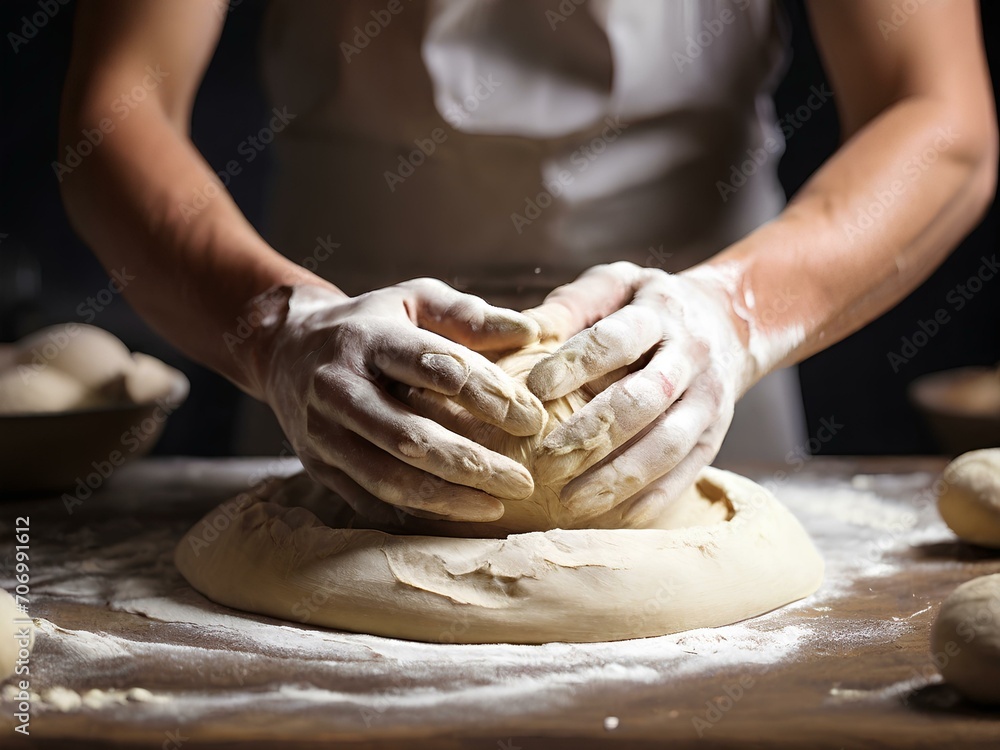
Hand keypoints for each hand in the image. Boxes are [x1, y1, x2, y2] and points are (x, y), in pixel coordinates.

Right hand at [237, 280, 546, 522]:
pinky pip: (370, 499)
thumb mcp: (412, 299)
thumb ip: (468, 314)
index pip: (435, 367)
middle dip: (471, 462)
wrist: (284, 349)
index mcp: (368, 338)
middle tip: (523, 479)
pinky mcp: (317, 466)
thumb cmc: (368, 322)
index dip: (489, 394)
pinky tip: (456, 515)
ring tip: (497, 506)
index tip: (533, 419)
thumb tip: (531, 331)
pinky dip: (416, 512)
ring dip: (447, 497)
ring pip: (388, 477)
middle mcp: (338, 386)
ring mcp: (322, 432)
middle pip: (410, 434)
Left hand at [522, 261, 755, 525]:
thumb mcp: (615, 285)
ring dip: (617, 478)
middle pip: (644, 400)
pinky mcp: (715, 437)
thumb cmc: (647, 304)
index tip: (535, 389)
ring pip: (666, 446)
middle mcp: (691, 357)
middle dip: (593, 433)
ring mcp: (709, 401)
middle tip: (545, 461)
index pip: (618, 339)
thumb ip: (570, 305)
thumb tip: (520, 331)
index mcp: (661, 312)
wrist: (729, 322)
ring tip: (569, 503)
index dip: (577, 364)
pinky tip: (611, 518)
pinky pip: (685, 475)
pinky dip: (649, 500)